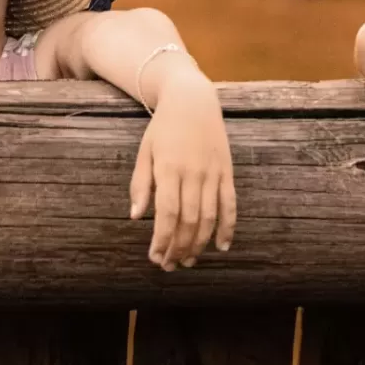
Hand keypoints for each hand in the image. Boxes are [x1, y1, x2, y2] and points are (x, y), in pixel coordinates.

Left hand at [131, 73, 236, 269]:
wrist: (193, 99)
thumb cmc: (164, 127)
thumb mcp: (145, 151)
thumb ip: (140, 184)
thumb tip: (135, 218)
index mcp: (169, 168)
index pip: (167, 214)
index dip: (161, 239)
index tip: (155, 258)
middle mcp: (193, 173)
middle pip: (189, 221)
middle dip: (178, 247)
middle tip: (169, 266)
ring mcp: (213, 173)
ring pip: (209, 218)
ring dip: (199, 244)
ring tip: (188, 261)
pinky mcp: (227, 172)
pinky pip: (230, 205)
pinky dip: (228, 227)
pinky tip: (221, 246)